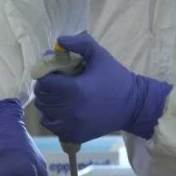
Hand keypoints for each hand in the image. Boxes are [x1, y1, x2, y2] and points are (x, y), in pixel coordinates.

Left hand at [33, 33, 172, 142]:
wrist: (133, 106)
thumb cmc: (116, 79)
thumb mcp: (100, 55)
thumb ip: (80, 43)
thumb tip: (59, 41)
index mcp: (74, 89)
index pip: (44, 82)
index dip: (44, 74)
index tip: (53, 71)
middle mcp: (69, 110)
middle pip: (42, 97)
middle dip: (45, 87)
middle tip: (55, 82)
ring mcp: (71, 125)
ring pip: (44, 112)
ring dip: (47, 101)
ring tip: (58, 95)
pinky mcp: (73, 135)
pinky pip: (51, 126)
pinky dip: (51, 117)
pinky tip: (62, 109)